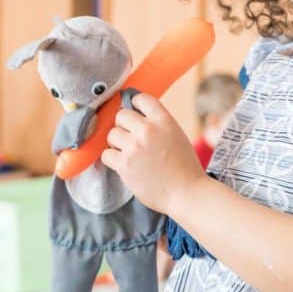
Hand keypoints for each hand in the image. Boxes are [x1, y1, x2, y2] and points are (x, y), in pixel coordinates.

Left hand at [102, 93, 204, 213]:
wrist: (186, 193)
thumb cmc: (184, 167)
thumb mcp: (176, 135)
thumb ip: (158, 124)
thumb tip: (137, 116)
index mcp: (164, 120)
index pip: (141, 98)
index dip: (135, 104)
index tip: (133, 111)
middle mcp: (148, 130)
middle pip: (121, 115)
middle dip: (124, 126)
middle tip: (130, 137)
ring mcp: (134, 147)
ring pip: (112, 134)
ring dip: (117, 143)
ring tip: (128, 153)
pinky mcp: (124, 164)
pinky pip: (106, 154)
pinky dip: (112, 159)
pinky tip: (123, 164)